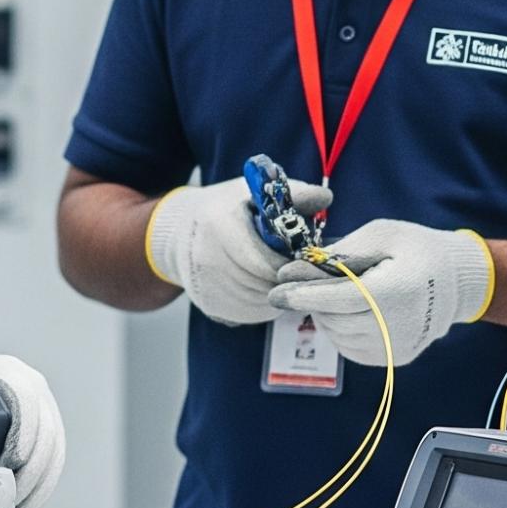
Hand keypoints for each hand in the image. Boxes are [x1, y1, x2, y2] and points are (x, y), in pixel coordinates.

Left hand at [0, 341, 66, 507]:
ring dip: (37, 486)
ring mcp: (45, 410)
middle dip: (29, 472)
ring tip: (14, 507)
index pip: (27, 400)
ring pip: (55, 453)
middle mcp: (34, 389)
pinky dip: (40, 488)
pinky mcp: (47, 431)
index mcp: (9, 372)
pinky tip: (24, 503)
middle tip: (8, 497)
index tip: (8, 463)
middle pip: (47, 433)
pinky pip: (53, 463)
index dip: (21, 435)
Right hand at [145, 175, 332, 328]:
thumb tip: (326, 196)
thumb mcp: (256, 193)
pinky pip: (250, 314)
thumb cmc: (226, 209)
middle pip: (264, 283)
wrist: (179, 232)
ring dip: (277, 291)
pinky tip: (264, 285)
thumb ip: (293, 195)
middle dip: (286, 277)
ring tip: (281, 274)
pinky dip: (264, 304)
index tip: (301, 253)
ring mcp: (206, 286)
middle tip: (297, 267)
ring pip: (260, 302)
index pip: (266, 260)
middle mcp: (207, 259)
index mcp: (219, 226)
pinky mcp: (209, 306)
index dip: (290, 262)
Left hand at [267, 220, 493, 366]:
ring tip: (330, 294)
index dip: (303, 296)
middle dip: (311, 302)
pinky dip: (340, 331)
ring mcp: (397, 348)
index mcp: (394, 291)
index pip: (338, 299)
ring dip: (324, 316)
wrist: (458, 281)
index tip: (276, 291)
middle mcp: (396, 326)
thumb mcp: (382, 235)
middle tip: (300, 284)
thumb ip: (340, 252)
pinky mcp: (396, 359)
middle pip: (334, 319)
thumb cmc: (416, 249)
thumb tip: (296, 270)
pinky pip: (352, 350)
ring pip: (339, 337)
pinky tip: (345, 312)